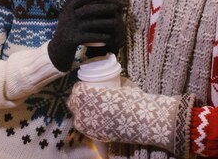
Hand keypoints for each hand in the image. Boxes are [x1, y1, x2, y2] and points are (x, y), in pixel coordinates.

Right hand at [48, 0, 123, 71]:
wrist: (57, 50)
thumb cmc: (66, 30)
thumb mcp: (65, 15)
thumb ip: (72, 4)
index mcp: (67, 10)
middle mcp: (68, 18)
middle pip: (88, 10)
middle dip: (103, 7)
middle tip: (116, 7)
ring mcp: (71, 29)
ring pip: (91, 24)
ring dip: (105, 22)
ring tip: (117, 21)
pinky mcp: (73, 40)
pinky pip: (90, 37)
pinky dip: (100, 37)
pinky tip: (109, 36)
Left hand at [67, 81, 194, 156]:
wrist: (143, 120)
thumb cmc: (133, 100)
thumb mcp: (122, 85)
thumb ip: (113, 83)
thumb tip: (113, 80)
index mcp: (87, 95)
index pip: (76, 90)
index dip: (81, 88)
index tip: (86, 87)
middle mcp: (83, 111)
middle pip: (74, 104)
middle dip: (79, 100)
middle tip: (88, 97)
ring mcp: (88, 126)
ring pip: (78, 118)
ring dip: (83, 113)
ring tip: (92, 109)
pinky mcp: (95, 136)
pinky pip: (87, 128)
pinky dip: (89, 124)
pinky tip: (98, 120)